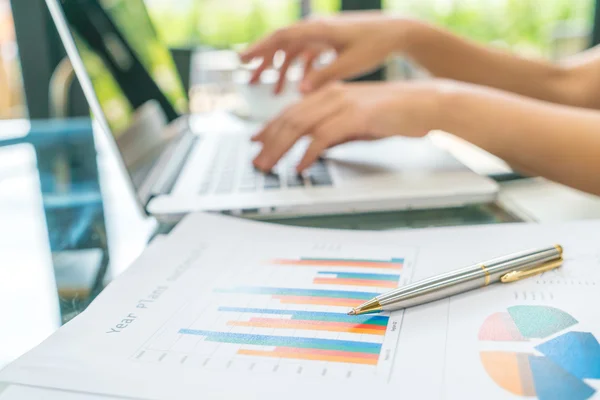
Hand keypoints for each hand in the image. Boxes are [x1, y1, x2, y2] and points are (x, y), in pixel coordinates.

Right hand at [240, 13, 414, 93]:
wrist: (397, 33)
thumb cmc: (376, 46)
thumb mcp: (350, 65)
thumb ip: (323, 77)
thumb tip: (299, 91)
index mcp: (318, 31)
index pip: (281, 37)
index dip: (259, 48)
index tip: (241, 59)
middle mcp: (316, 29)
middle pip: (281, 42)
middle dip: (262, 59)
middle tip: (245, 74)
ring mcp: (321, 34)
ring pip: (291, 50)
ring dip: (278, 68)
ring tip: (266, 89)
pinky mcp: (328, 41)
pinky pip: (304, 54)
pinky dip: (296, 70)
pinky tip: (292, 87)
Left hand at [252, 81, 443, 171]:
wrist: (424, 104)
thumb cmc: (393, 114)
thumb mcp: (355, 121)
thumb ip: (333, 132)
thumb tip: (313, 149)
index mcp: (329, 93)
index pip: (291, 111)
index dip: (270, 127)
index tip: (256, 141)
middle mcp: (331, 95)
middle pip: (290, 118)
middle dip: (269, 142)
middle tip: (257, 161)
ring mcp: (342, 103)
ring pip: (300, 125)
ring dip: (280, 148)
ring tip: (269, 165)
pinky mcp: (355, 116)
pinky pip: (323, 136)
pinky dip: (308, 153)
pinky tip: (300, 166)